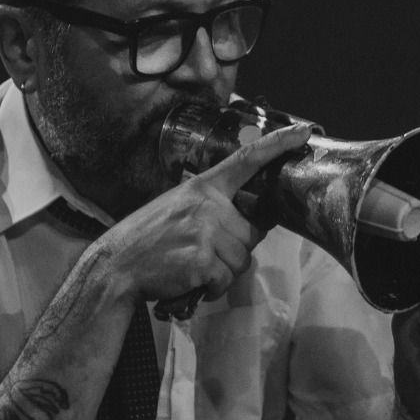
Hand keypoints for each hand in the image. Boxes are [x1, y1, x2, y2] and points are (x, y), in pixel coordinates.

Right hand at [98, 123, 311, 307]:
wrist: (116, 266)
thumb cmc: (147, 240)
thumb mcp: (176, 208)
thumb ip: (209, 208)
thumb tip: (244, 224)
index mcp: (202, 187)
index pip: (246, 160)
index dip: (277, 144)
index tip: (303, 131)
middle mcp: (208, 205)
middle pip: (251, 234)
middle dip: (233, 251)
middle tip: (202, 254)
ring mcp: (206, 232)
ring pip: (241, 260)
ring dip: (222, 272)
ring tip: (192, 267)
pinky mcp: (203, 260)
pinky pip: (225, 280)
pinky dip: (211, 288)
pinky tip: (189, 280)